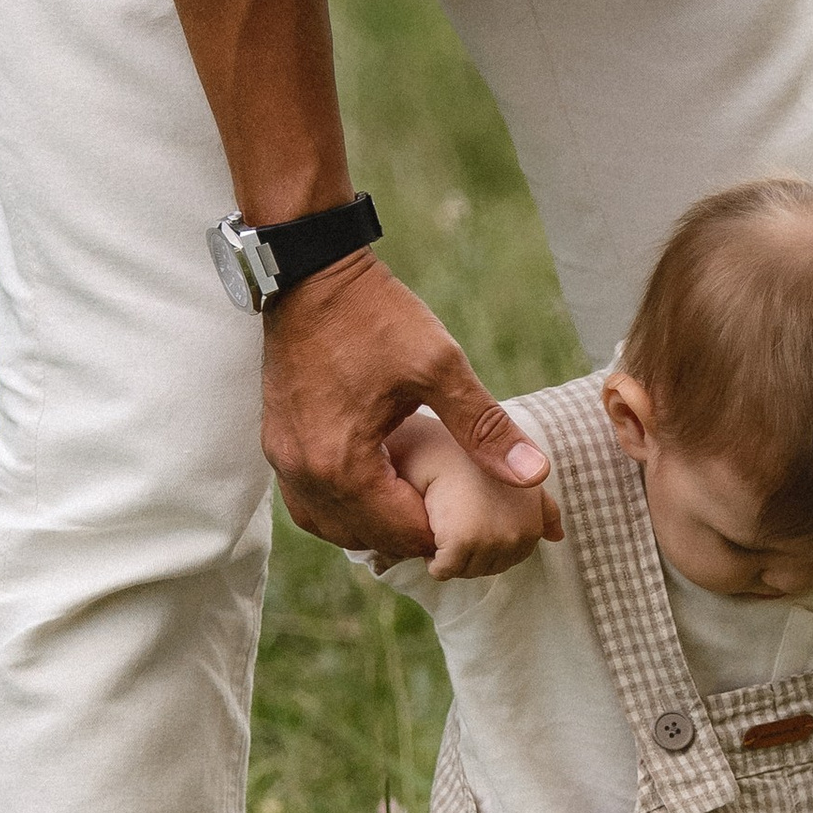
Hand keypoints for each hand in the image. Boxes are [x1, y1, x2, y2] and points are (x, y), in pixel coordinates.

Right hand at [261, 252, 548, 561]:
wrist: (310, 273)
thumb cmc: (374, 316)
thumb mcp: (438, 366)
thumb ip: (485, 427)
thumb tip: (535, 474)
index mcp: (342, 465)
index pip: (402, 534)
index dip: (445, 536)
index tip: (476, 521)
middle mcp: (305, 475)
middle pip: (367, 539)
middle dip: (412, 536)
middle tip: (453, 514)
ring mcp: (284, 462)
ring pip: (333, 528)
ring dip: (375, 526)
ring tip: (417, 502)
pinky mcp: (277, 446)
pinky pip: (310, 503)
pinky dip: (345, 507)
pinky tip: (377, 488)